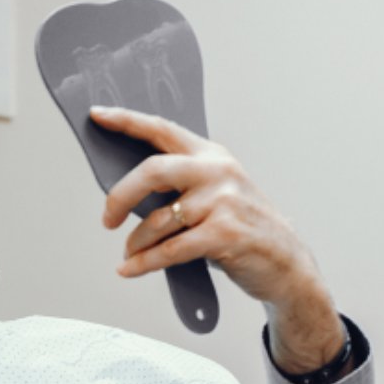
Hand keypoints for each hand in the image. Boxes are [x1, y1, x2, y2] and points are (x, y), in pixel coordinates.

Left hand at [91, 105, 345, 374]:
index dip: (126, 121)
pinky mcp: (224, 234)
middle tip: (106, 219)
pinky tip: (130, 269)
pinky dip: (144, 262)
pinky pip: (169, 250)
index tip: (97, 115)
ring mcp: (223, 202)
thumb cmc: (244, 228)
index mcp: (212, 156)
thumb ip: (181, 186)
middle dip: (120, 196)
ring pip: (158, 220)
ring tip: (130, 253)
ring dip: (136, 242)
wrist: (286, 263)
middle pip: (152, 171)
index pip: (162, 129)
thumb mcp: (217, 194)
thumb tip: (127, 193)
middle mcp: (218, 172)